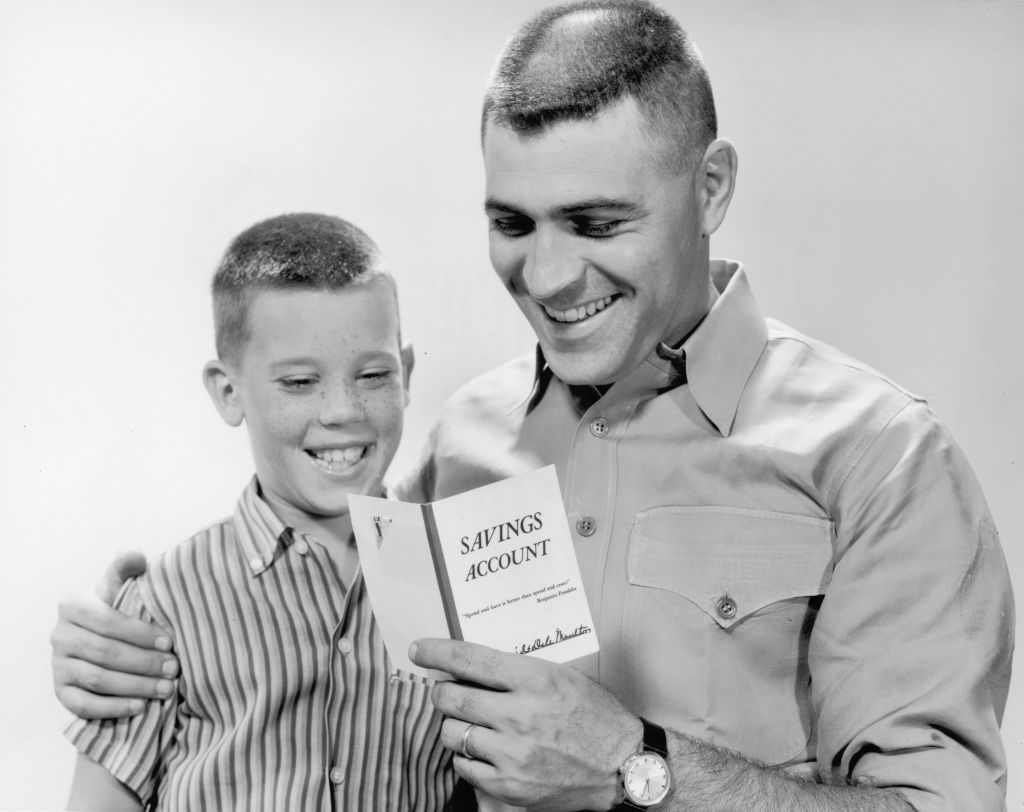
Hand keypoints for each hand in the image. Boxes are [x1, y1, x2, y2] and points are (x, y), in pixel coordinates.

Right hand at [52, 552, 178, 718]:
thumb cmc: (116, 607)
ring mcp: (57, 665)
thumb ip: (126, 568)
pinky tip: (141, 706)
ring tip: (166, 688)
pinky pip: (84, 705)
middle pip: (105, 653)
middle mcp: (59, 635)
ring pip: (98, 679)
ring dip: (135, 686)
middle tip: (174, 669)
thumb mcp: (119, 585)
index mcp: (72, 604)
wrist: (96, 636)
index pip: (108, 621)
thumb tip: (136, 556)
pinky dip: (114, 708)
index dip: (140, 633)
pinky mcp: (60, 692)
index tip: (170, 642)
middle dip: (144, 663)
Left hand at [410, 638, 640, 811]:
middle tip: (446, 690)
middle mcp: (521, 715)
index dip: (436, 652)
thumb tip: (471, 665)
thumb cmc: (595, 717)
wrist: (623, 766)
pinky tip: (484, 749)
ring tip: (473, 722)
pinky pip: (464, 767)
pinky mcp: (510, 786)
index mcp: (535, 679)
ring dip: (455, 724)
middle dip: (441, 690)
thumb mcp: (561, 676)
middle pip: (451, 697)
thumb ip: (518, 670)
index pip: (470, 659)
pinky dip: (468, 756)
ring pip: (453, 733)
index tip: (419, 650)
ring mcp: (513, 753)